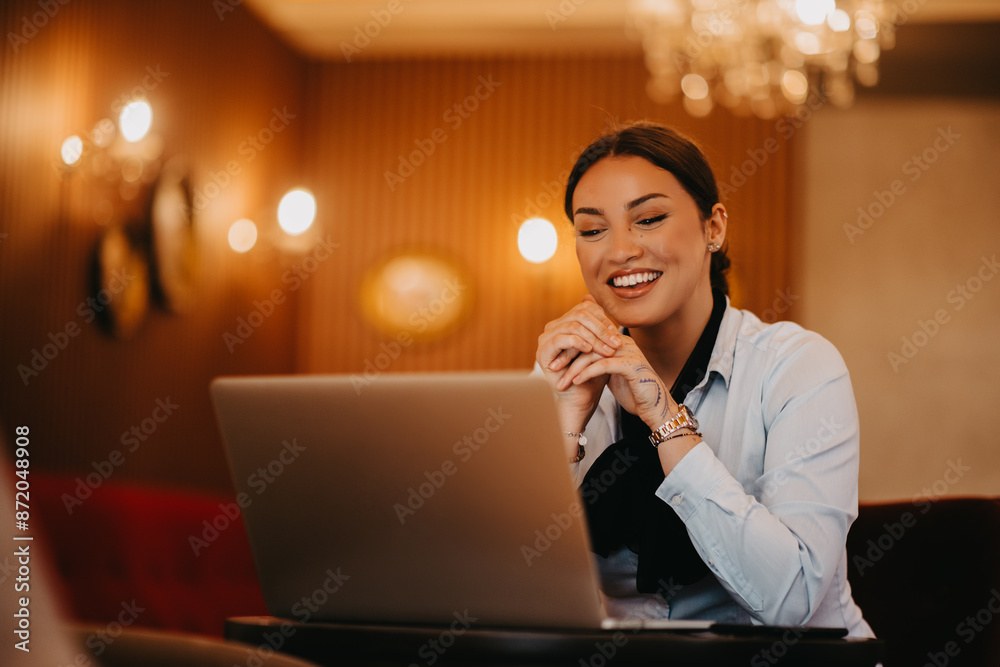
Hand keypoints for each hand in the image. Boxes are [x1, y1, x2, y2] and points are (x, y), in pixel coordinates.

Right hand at [536, 296, 622, 433]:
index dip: (603, 319)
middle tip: (616, 342)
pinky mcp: (542, 351)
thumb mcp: (599, 346)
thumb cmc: (591, 373)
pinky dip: (577, 342)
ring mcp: (545, 339)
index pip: (585, 308)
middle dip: (601, 329)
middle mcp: (553, 328)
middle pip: (579, 315)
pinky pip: (560, 339)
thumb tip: (595, 299)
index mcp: (565, 323)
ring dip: (593, 338)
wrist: (581, 398)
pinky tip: (589, 350)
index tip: (617, 334)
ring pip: (572, 326)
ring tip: (607, 350)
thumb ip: (599, 324)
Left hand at [563, 334, 677, 430]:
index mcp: (617, 342)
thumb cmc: (633, 392)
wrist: (655, 407)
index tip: (553, 359)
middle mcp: (623, 343)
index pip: (588, 337)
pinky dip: (587, 373)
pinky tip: (576, 381)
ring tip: (562, 380)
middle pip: (588, 342)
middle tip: (552, 367)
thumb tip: (576, 360)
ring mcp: (629, 352)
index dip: (569, 347)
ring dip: (574, 367)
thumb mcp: (612, 374)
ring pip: (593, 353)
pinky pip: (603, 365)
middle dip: (568, 355)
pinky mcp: (632, 365)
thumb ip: (598, 363)